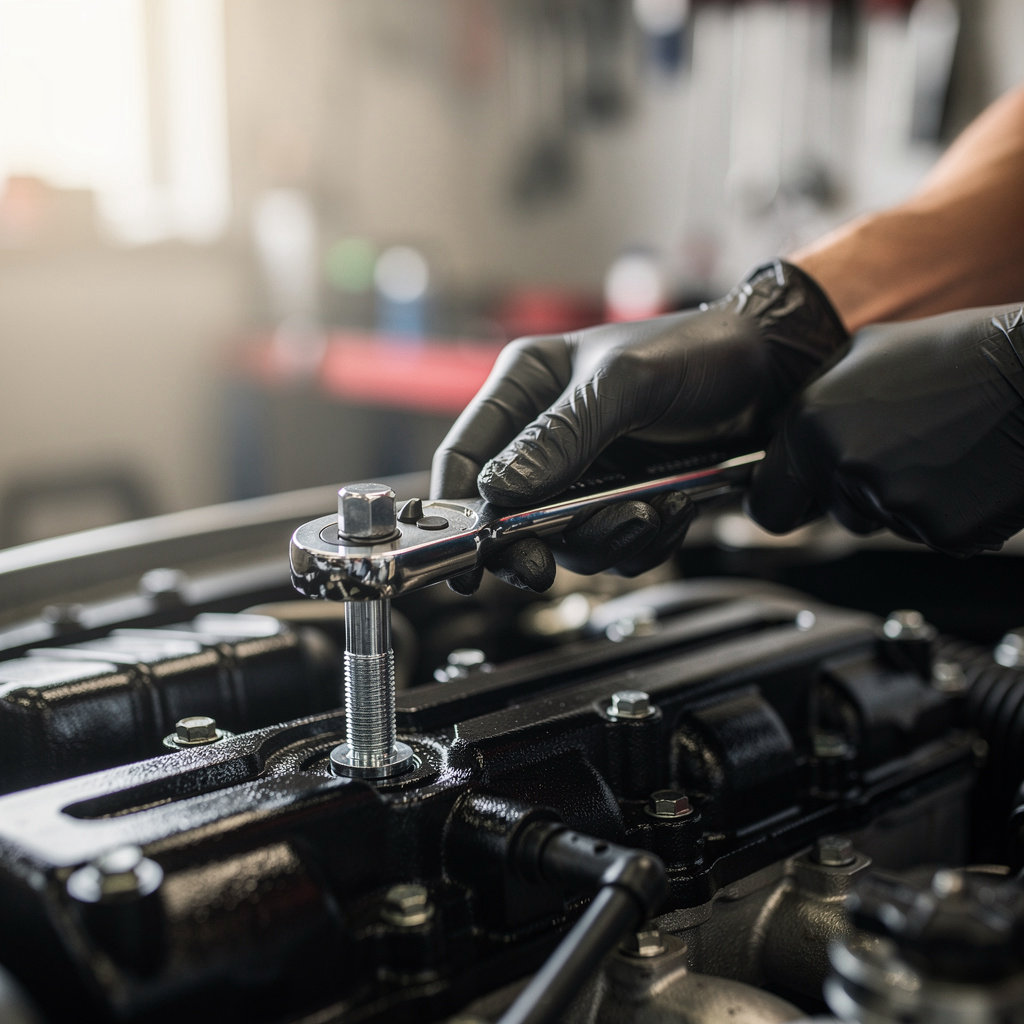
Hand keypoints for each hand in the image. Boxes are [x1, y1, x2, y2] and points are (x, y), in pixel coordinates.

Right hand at [432, 260, 847, 591]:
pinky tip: (671, 509)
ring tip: (647, 512)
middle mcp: (547, 434)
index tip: (463, 561)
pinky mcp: (622, 495)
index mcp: (528, 388)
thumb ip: (561, 435)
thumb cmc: (698, 351)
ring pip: (563, 537)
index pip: (466, 456)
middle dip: (532, 542)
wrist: (773, 371)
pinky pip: (612, 543)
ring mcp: (585, 470)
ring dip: (602, 538)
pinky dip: (641, 539)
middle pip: (508, 513)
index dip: (455, 512)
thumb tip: (501, 490)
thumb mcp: (625, 384)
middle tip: (541, 566)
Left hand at [746, 305, 1023, 555]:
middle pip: (833, 515)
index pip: (767, 502)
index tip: (799, 502)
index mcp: (809, 422)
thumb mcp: (865, 354)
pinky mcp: (939, 529)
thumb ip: (814, 405)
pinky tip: (969, 470)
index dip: (786, 503)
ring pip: (882, 522)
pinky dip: (948, 512)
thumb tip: (783, 441)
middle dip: (856, 497)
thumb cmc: (961, 354)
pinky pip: (930, 534)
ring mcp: (889, 500)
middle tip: (903, 454)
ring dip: (904, 500)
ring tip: (943, 448)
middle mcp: (839, 463)